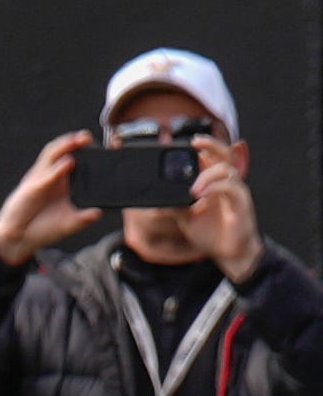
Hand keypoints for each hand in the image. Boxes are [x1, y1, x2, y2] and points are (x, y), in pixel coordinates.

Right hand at [0, 131, 101, 264]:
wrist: (18, 238)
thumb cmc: (42, 228)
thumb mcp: (68, 224)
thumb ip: (83, 218)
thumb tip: (99, 212)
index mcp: (64, 181)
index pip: (77, 157)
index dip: (88, 149)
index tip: (106, 146)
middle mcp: (52, 175)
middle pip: (64, 150)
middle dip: (77, 141)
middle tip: (90, 136)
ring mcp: (40, 179)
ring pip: (52, 154)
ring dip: (66, 145)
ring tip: (80, 139)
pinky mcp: (32, 188)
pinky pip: (46, 176)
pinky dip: (57, 169)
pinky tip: (69, 163)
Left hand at [184, 137, 262, 282]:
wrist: (229, 253)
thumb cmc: (211, 233)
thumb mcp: (186, 218)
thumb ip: (174, 206)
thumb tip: (154, 204)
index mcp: (214, 184)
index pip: (210, 158)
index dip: (201, 147)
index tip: (184, 143)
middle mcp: (226, 183)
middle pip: (225, 154)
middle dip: (211, 144)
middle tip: (194, 142)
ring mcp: (235, 191)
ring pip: (227, 169)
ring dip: (207, 174)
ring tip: (192, 189)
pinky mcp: (241, 203)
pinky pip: (231, 188)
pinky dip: (215, 188)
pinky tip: (201, 195)